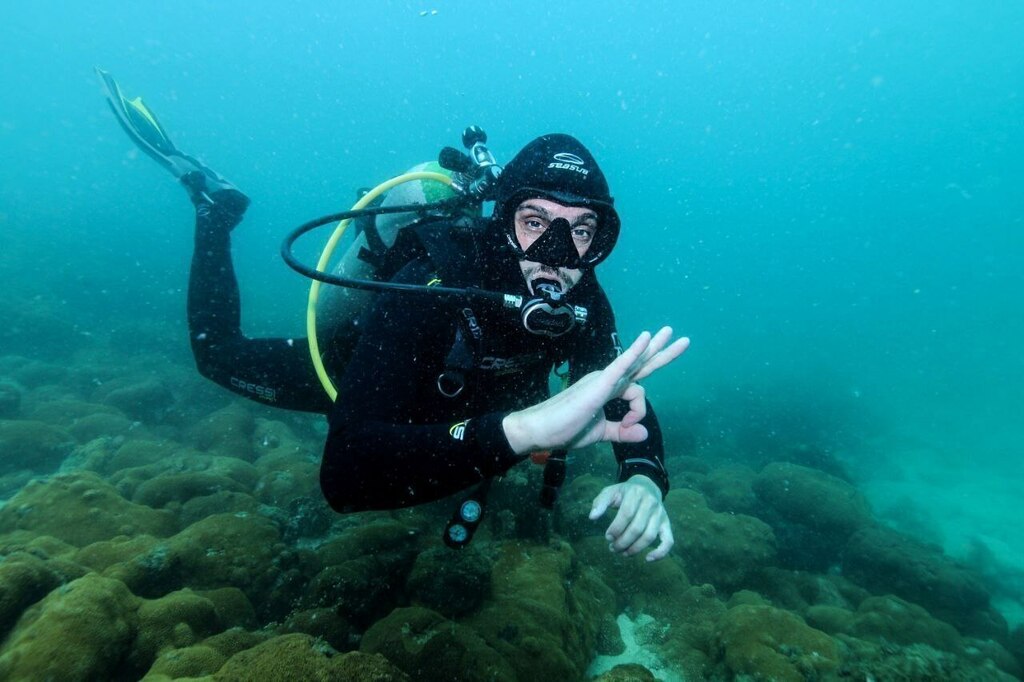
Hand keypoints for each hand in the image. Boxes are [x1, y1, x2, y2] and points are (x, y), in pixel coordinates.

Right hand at [503, 327, 688, 453]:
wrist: (540, 431)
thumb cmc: (564, 429)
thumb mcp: (601, 433)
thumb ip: (623, 432)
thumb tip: (644, 433)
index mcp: (608, 389)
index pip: (636, 383)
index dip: (641, 405)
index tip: (632, 427)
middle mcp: (608, 379)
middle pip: (641, 363)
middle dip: (662, 351)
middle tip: (682, 338)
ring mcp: (603, 380)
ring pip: (637, 369)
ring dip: (657, 353)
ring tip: (676, 336)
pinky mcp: (598, 385)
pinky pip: (621, 366)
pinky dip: (634, 353)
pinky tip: (646, 338)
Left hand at [590, 475, 672, 560]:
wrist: (647, 487)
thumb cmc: (625, 493)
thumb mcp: (610, 492)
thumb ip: (600, 502)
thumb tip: (592, 517)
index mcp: (635, 493)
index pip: (626, 514)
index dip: (616, 529)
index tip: (607, 537)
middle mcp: (651, 503)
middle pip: (637, 528)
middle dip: (622, 542)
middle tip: (612, 548)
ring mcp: (660, 514)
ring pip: (649, 536)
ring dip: (635, 549)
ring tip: (623, 553)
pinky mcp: (666, 524)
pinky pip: (668, 541)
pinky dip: (660, 553)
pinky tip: (648, 559)